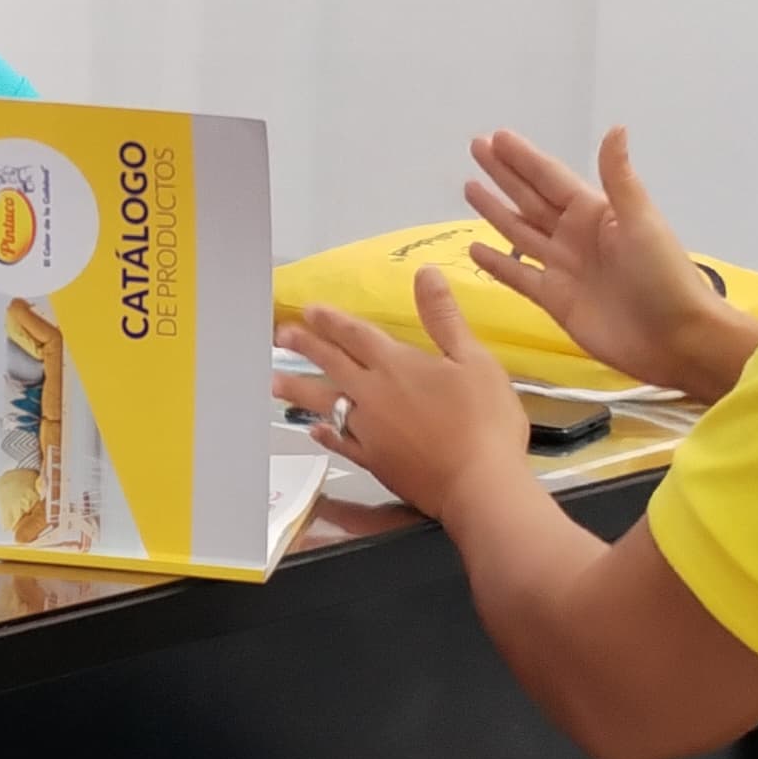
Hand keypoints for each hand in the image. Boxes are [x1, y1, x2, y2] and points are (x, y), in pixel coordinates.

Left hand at [276, 271, 533, 522]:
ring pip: (326, 404)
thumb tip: (424, 273)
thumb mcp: (474, 359)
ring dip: (299, 391)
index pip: (356, 335)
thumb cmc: (483, 420)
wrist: (478, 486)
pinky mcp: (374, 462)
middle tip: (280, 336)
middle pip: (332, 365)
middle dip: (305, 347)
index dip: (331, 320)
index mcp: (396, 365)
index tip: (308, 310)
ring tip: (274, 383)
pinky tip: (314, 431)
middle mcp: (374, 395)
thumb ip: (444, 317)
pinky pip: (341, 443)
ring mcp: (369, 432)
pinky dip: (326, 435)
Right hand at [463, 127, 757, 402]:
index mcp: (596, 212)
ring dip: (495, 211)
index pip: (550, 178)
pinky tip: (475, 249)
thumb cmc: (664, 276)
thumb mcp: (641, 221)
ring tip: (470, 188)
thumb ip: (619, 178)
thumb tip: (615, 128)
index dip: (523, 158)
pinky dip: (497, 263)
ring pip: (519, 232)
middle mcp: (575, 235)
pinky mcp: (555, 300)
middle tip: (477, 148)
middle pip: (530, 198)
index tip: (497, 137)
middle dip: (504, 174)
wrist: (675, 338)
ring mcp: (563, 267)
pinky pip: (518, 275)